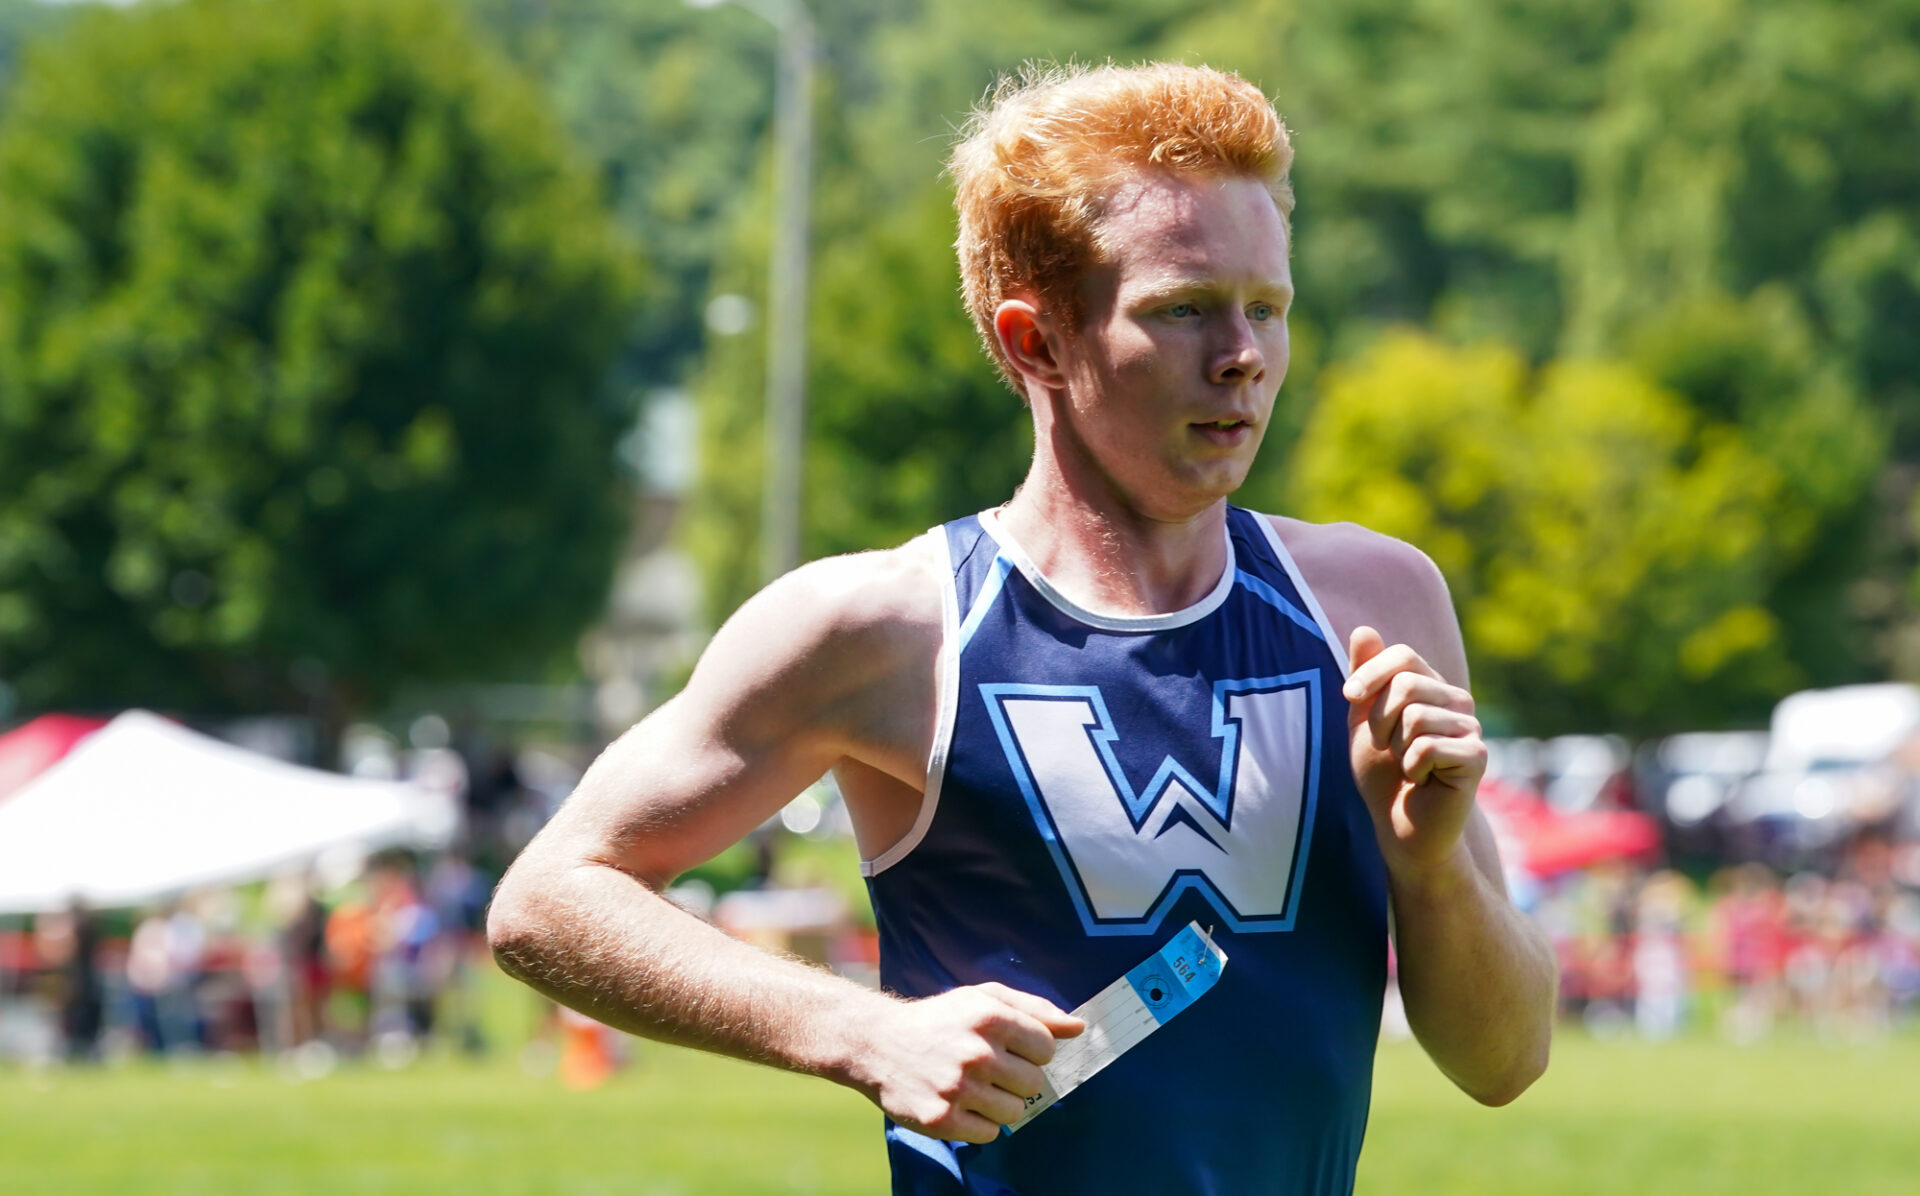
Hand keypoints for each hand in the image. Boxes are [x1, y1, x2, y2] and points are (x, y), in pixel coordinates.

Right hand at [855, 982, 1083, 1143]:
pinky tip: (960, 1104)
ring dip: (1000, 1102)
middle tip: (989, 1068)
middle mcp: (974, 1052)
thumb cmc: (941, 1019)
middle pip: (1034, 1083)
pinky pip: (990, 1134)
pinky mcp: (940, 1118)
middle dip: (1017, 1078)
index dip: (1032, 1050)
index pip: (1046, 1048)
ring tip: (974, 1086)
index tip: (1010, 1048)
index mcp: (989, 1017)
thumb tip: (1080, 1027)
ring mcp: (957, 1088)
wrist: (877, 1043)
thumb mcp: (984, 999)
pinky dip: (980, 1123)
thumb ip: (1035, 1010)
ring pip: (1015, 1111)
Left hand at [1343, 626, 1485, 878]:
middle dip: (1379, 721)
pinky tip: (1422, 781)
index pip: (1403, 655)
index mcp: (1432, 687)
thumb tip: (1364, 629)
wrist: (1400, 827)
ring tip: (1408, 767)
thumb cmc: (1383, 775)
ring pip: (1415, 716)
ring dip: (1396, 749)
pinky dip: (1411, 768)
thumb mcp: (1363, 721)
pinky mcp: (1477, 757)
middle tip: (1388, 749)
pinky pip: (1427, 746)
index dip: (1370, 673)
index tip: (1348, 697)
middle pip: (1405, 684)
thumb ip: (1365, 677)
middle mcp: (1457, 701)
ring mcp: (1471, 728)